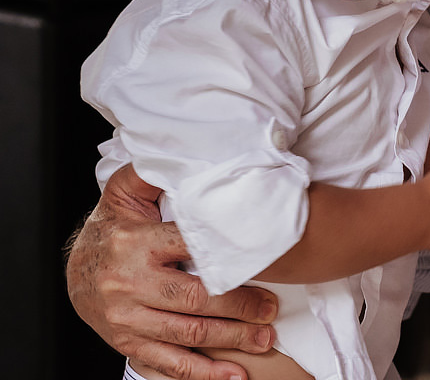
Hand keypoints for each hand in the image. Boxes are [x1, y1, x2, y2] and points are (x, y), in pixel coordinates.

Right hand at [65, 164, 277, 379]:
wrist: (76, 267)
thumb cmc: (114, 227)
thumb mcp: (128, 193)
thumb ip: (155, 173)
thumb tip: (181, 153)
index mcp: (135, 243)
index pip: (191, 249)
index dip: (230, 257)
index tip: (265, 262)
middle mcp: (128, 284)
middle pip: (194, 300)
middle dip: (240, 308)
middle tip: (272, 311)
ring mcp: (126, 319)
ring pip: (185, 335)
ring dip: (230, 341)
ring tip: (264, 339)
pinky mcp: (126, 343)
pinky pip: (165, 363)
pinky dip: (199, 373)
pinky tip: (231, 376)